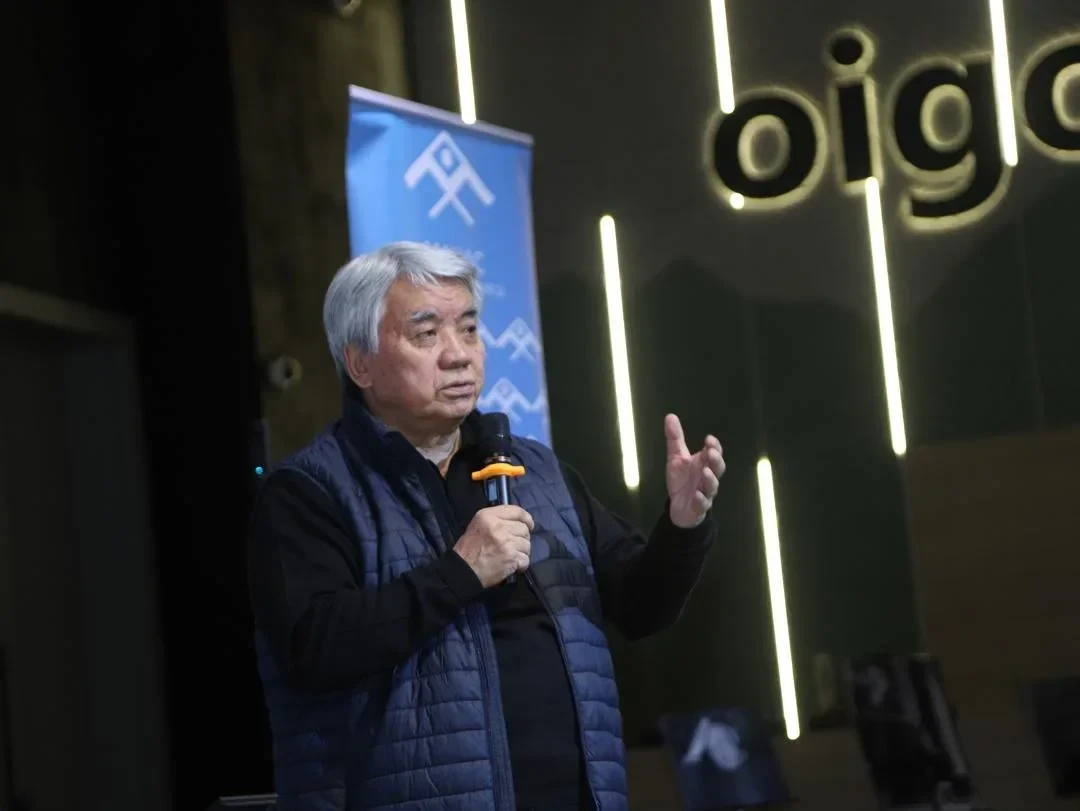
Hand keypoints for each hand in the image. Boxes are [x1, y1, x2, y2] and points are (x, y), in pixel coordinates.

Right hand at [453, 505, 534, 587]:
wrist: (463, 571)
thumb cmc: (468, 549)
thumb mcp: (478, 525)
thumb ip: (496, 519)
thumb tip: (517, 521)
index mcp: (489, 516)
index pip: (517, 511)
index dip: (526, 519)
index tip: (529, 525)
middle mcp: (499, 527)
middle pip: (524, 529)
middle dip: (521, 538)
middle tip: (513, 545)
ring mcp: (506, 542)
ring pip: (527, 544)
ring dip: (521, 552)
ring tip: (510, 556)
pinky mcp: (511, 558)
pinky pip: (526, 559)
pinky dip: (521, 564)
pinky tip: (512, 566)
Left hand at [664, 413, 725, 528]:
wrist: (678, 506)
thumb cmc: (682, 480)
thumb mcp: (676, 458)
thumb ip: (675, 439)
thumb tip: (670, 416)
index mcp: (704, 463)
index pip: (714, 453)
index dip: (714, 446)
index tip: (709, 439)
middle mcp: (707, 477)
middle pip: (718, 468)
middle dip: (716, 461)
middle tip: (711, 453)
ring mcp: (705, 493)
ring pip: (712, 487)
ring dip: (710, 479)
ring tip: (705, 472)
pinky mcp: (699, 507)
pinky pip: (702, 504)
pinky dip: (701, 500)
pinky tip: (697, 495)